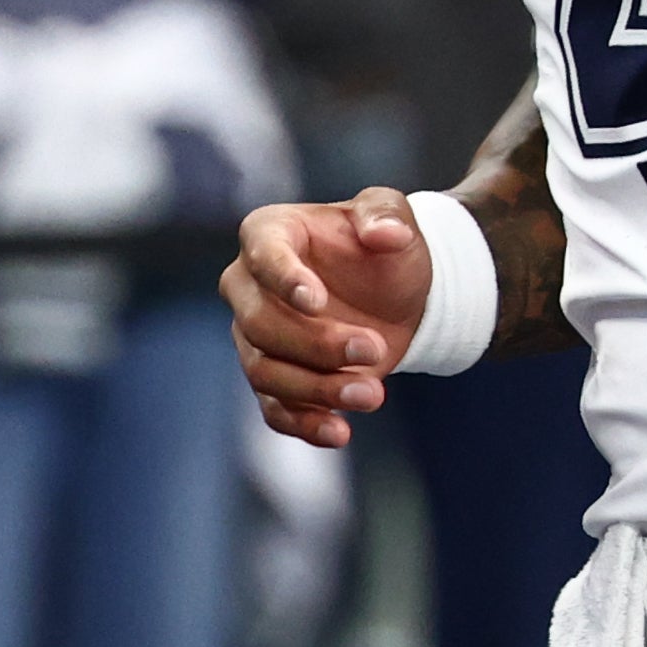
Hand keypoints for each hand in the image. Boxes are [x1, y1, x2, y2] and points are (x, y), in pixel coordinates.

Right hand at [222, 187, 433, 447]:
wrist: (397, 295)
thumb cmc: (386, 247)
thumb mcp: (394, 216)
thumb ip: (386, 214)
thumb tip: (384, 233)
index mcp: (270, 233)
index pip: (262, 254)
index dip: (283, 279)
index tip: (317, 301)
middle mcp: (249, 285)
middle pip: (258, 323)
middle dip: (316, 344)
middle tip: (373, 349)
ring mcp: (255, 337)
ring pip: (263, 372)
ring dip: (316, 389)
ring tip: (373, 394)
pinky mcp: (275, 379)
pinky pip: (273, 409)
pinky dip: (304, 424)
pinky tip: (340, 432)